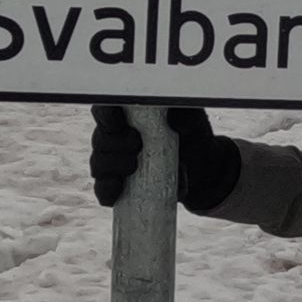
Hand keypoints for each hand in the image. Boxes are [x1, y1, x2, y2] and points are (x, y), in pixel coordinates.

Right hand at [86, 103, 242, 212]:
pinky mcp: (120, 185)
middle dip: (115, 144)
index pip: (105, 109)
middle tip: (137, 145)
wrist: (202, 164)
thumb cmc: (191, 133)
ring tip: (133, 168)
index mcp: (128, 114)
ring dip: (113, 167)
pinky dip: (107, 191)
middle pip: (100, 138)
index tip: (116, 123)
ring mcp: (115, 162)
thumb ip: (185, 115)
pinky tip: (116, 192)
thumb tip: (174, 120)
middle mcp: (116, 136)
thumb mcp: (193, 120)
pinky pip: (103, 189)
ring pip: (99, 163)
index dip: (105, 115)